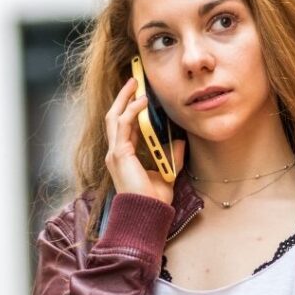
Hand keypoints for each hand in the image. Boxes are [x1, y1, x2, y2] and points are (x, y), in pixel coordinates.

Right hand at [104, 76, 185, 205]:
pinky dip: (131, 110)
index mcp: (124, 156)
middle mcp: (116, 152)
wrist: (147, 213)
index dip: (130, 108)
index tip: (139, 94)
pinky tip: (142, 101)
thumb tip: (180, 140)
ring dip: (124, 98)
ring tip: (136, 84)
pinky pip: (123, 124)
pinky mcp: (119, 153)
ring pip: (114, 116)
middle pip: (114, 116)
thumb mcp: (167, 172)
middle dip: (123, 97)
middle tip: (134, 80)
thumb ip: (172, 156)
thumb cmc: (153, 199)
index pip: (124, 126)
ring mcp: (115, 152)